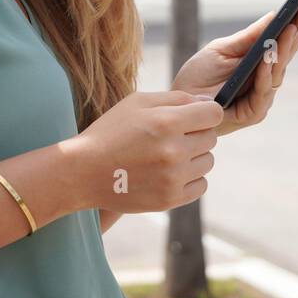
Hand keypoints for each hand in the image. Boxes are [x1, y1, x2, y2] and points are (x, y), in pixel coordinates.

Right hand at [73, 91, 222, 213]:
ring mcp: (173, 177)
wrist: (83, 171)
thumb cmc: (111, 131)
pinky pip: (201, 186)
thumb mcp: (138, 102)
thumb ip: (177, 98)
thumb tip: (208, 102)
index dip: (204, 113)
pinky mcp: (170, 199)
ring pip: (208, 162)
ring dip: (194, 157)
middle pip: (211, 138)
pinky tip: (168, 173)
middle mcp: (174, 150)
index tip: (192, 117)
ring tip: (166, 156)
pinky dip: (190, 179)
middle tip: (170, 137)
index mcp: (168, 121)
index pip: (214, 114)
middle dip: (196, 134)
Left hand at [171, 0, 297, 136]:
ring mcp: (261, 98)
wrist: (177, 104)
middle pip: (287, 54)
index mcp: (261, 64)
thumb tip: (275, 15)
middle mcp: (265, 81)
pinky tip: (267, 57)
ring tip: (290, 27)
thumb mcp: (222, 49)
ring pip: (278, 72)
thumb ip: (248, 38)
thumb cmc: (198, 77)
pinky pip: (262, 93)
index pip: (284, 41)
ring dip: (284, 49)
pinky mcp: (252, 114)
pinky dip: (265, 74)